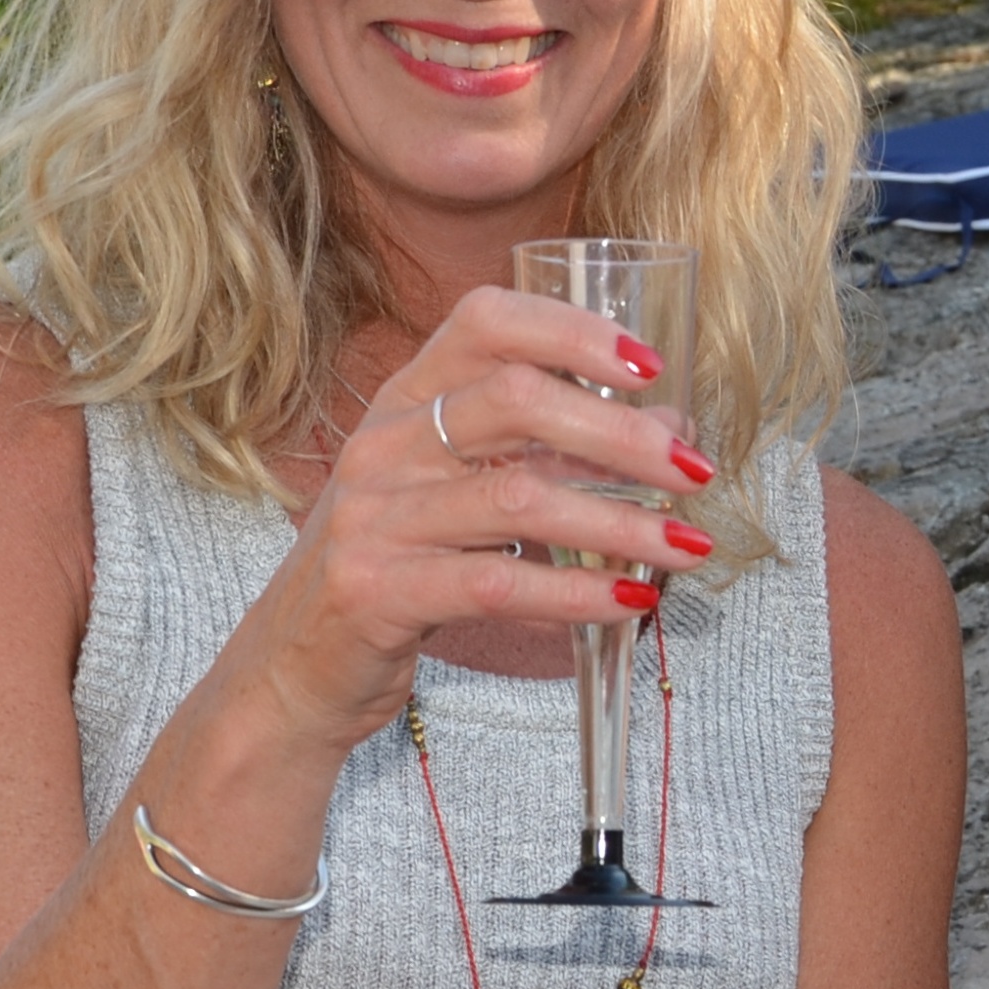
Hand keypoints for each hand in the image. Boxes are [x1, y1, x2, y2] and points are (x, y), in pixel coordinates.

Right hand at [233, 287, 713, 756]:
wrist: (293, 667)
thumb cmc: (397, 566)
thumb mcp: (451, 489)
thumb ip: (539, 452)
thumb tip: (666, 429)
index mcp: (405, 399)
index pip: (486, 320)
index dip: (573, 330)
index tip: (650, 365)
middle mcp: (385, 445)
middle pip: (516, 400)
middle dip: (623, 435)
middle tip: (695, 469)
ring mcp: (374, 517)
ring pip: (519, 498)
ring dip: (622, 524)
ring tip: (689, 548)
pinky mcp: (376, 592)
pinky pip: (497, 583)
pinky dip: (577, 592)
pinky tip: (629, 601)